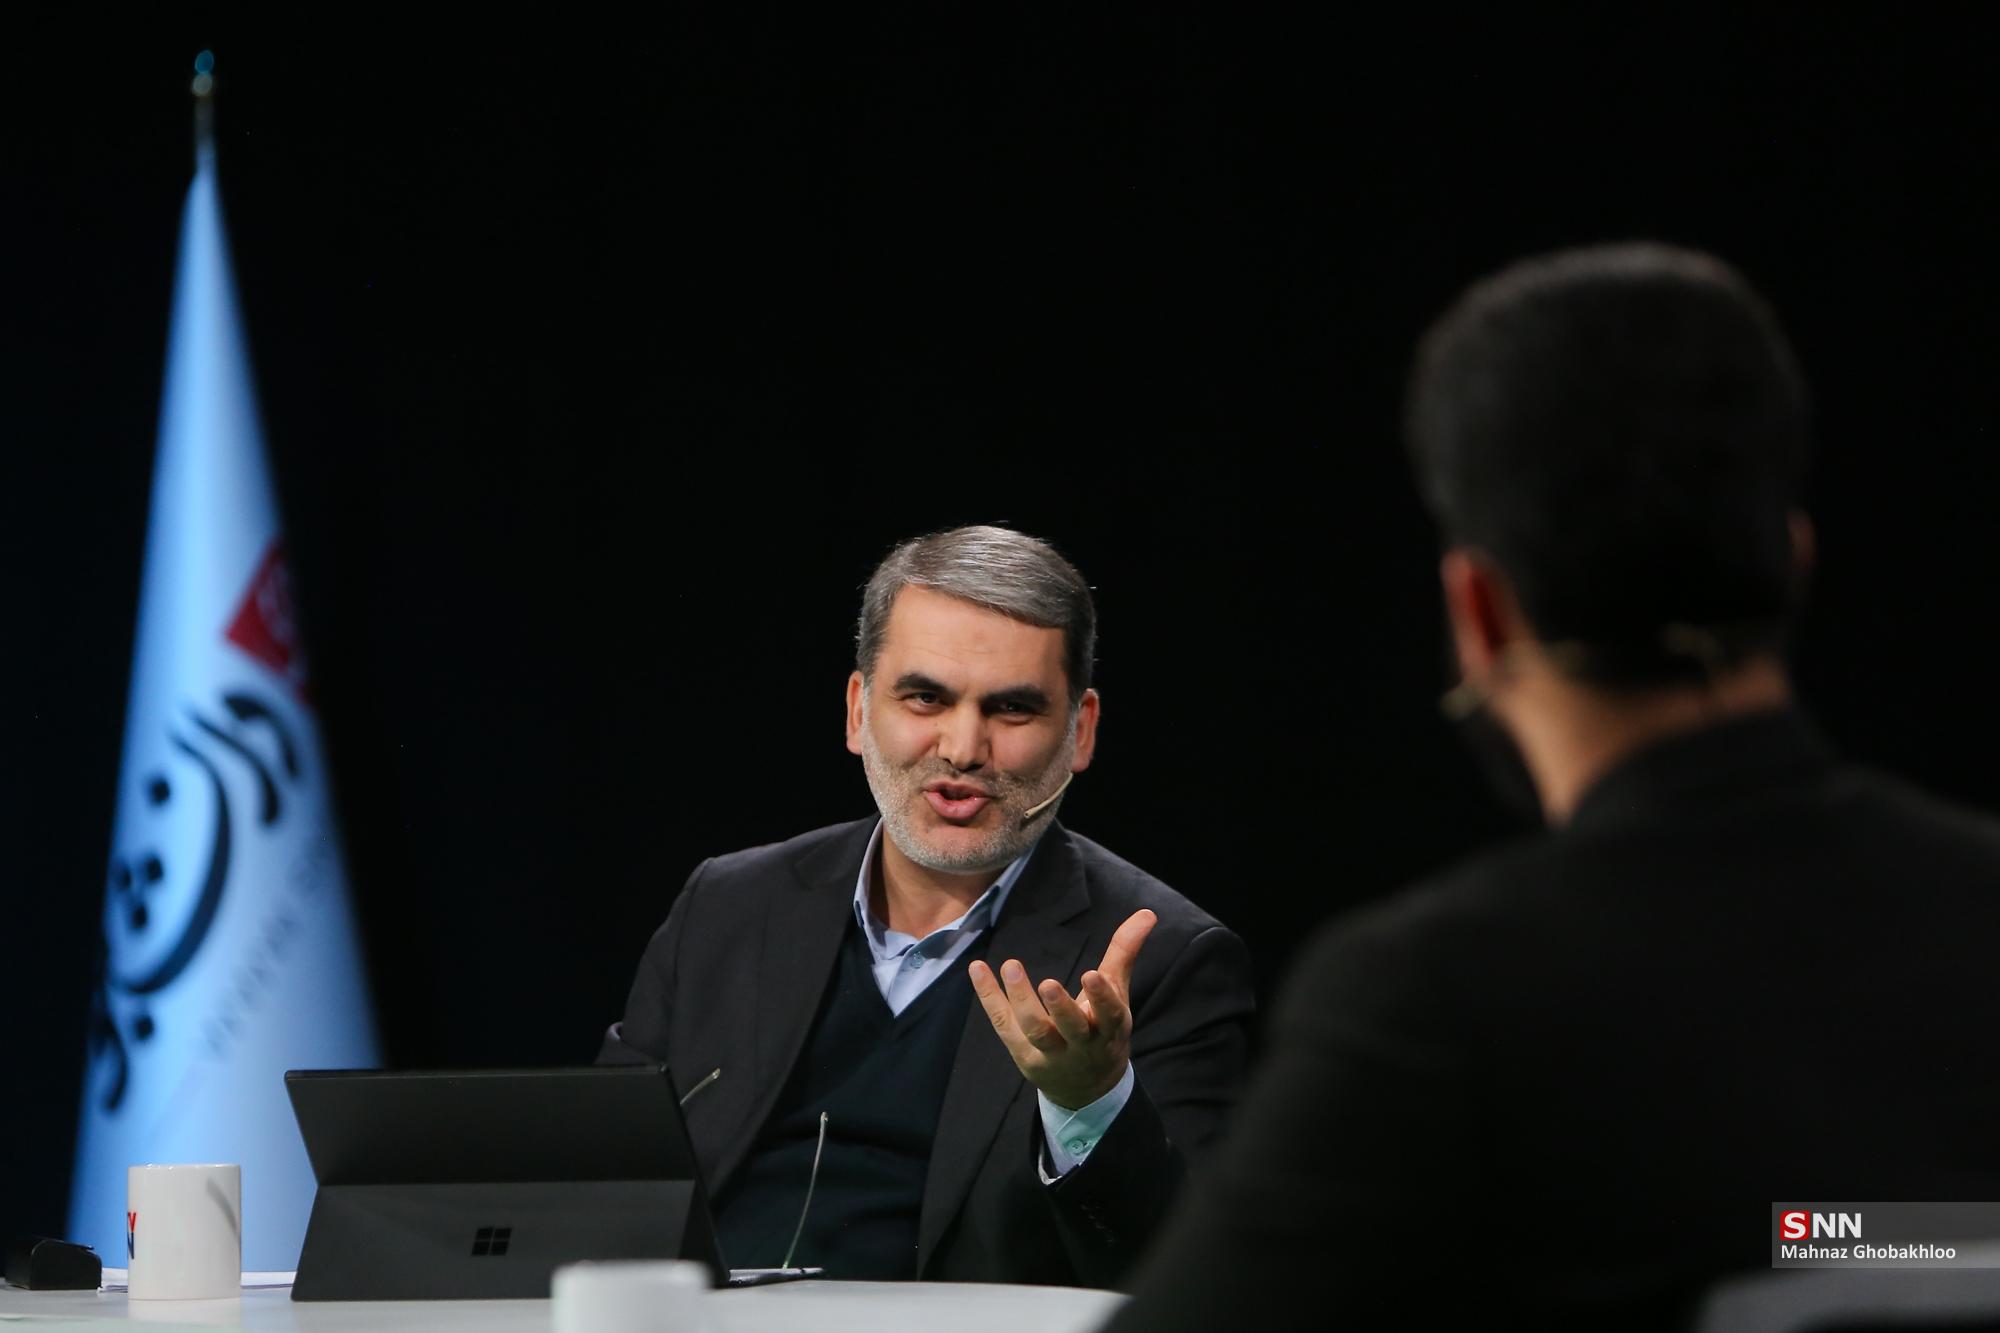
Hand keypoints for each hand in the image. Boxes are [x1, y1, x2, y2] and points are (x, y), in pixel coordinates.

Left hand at [968, 909, 1156, 1110]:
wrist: (1087, 1089)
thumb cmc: (1103, 1030)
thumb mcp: (1118, 996)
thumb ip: (1125, 953)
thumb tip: (1147, 913)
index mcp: (1109, 1029)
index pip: (1109, 1016)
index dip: (1101, 998)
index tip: (1092, 975)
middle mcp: (1081, 1045)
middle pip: (1071, 1029)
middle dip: (1060, 1007)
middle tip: (1047, 983)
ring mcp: (1050, 1054)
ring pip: (1036, 1031)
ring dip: (1022, 1000)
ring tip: (1012, 966)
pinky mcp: (1023, 1055)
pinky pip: (1003, 1025)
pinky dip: (990, 997)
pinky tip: (978, 969)